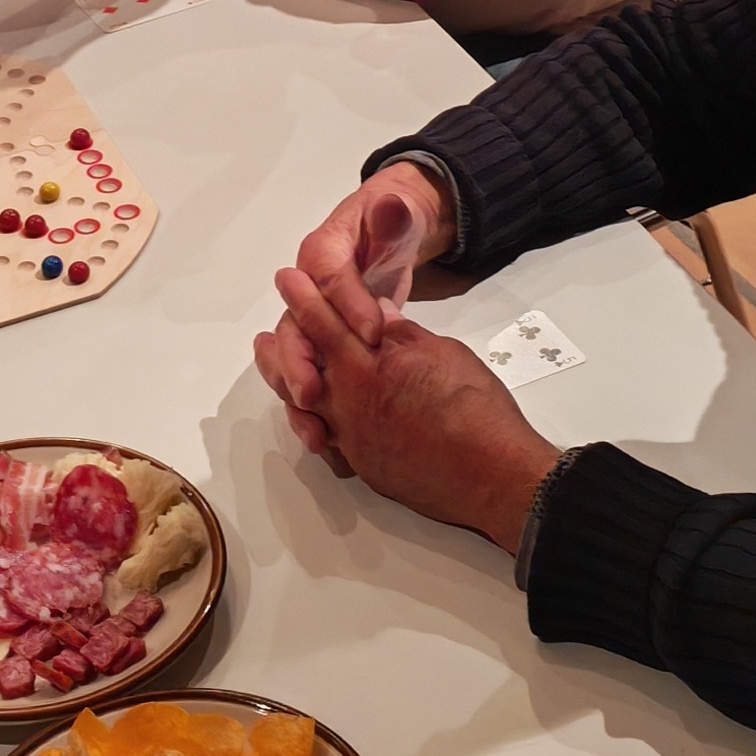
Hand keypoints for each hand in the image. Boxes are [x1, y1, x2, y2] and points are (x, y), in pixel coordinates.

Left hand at [259, 269, 559, 551]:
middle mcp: (348, 403)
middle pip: (301, 370)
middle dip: (282, 349)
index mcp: (366, 367)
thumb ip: (403, 335)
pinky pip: (329, 444)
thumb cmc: (475, 407)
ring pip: (306, 410)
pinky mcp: (366, 467)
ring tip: (283, 380)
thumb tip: (379, 315)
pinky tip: (316, 424)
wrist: (493, 475)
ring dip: (291, 391)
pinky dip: (317, 429)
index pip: (323, 323)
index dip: (304, 298)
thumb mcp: (443, 353)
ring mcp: (354, 440)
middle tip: (263, 339)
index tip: (287, 279)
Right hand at [260, 163, 457, 442]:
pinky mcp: (324, 347)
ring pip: (291, 360)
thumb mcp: (397, 213)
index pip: (328, 277)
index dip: (347, 304)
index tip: (376, 332)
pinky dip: (312, 410)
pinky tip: (326, 440)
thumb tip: (390, 205)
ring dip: (296, 394)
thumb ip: (392, 216)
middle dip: (299, 361)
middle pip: (291, 327)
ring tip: (315, 430)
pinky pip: (309, 377)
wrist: (391, 234)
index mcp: (323, 253)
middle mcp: (308, 291)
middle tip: (315, 392)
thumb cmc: (391, 224)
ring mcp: (313, 323)